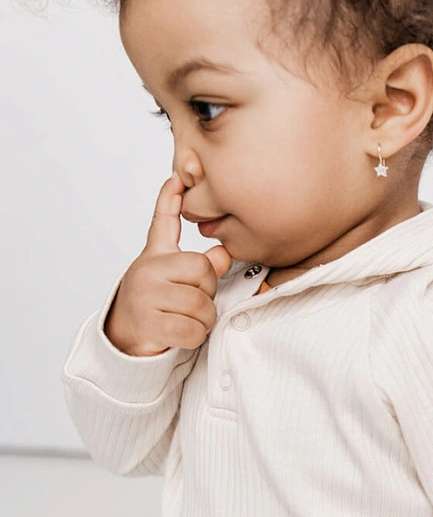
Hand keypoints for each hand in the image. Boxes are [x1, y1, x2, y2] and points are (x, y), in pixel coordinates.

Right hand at [104, 171, 232, 356]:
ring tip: (187, 318)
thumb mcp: (176, 281)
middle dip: (208, 290)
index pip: (163, 222)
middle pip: (203, 270)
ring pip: (201, 304)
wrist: (124, 337)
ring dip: (204, 319)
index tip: (176, 179)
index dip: (170, 200)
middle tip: (193, 301)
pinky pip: (191, 329)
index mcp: (156, 256)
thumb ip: (200, 267)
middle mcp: (147, 270)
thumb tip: (222, 254)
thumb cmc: (156, 305)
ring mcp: (145, 295)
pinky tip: (181, 334)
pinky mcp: (148, 323)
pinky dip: (195, 336)